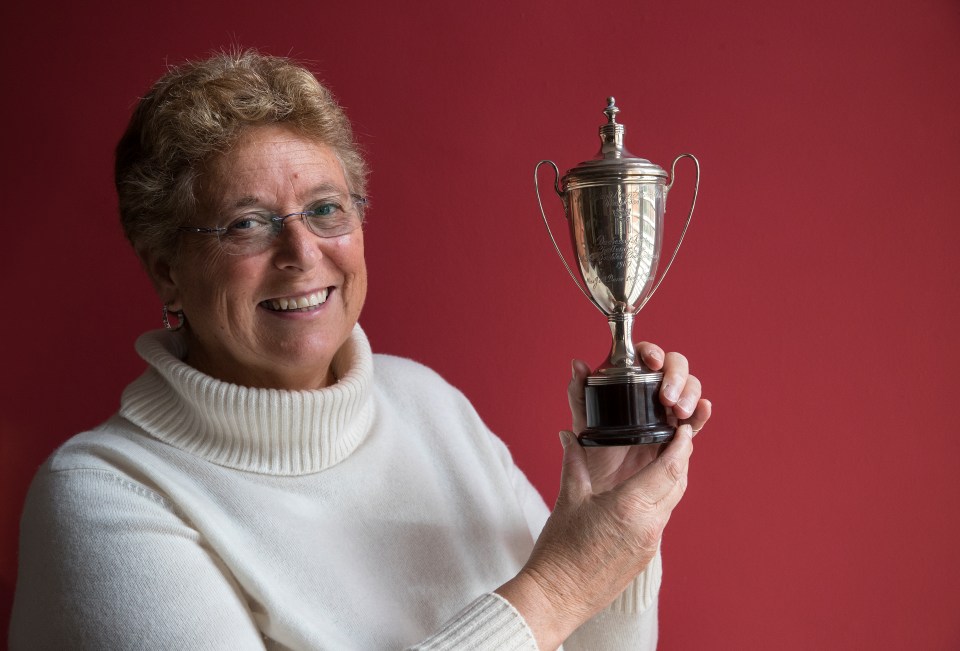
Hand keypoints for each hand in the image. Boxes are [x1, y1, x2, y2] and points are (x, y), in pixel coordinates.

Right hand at [496, 343, 710, 649]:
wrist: (559, 597)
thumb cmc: (558, 551)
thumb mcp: (568, 499)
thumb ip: (574, 461)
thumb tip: (568, 435)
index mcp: (630, 505)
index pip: (669, 468)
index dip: (681, 445)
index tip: (682, 427)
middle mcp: (648, 524)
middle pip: (678, 482)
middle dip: (681, 457)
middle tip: (676, 435)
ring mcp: (650, 542)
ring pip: (673, 500)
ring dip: (674, 477)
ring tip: (665, 456)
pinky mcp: (646, 554)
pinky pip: (662, 517)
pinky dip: (662, 497)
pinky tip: (648, 488)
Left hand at [569, 343, 710, 492]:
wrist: (606, 485)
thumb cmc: (594, 449)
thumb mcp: (584, 420)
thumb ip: (579, 393)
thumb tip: (577, 365)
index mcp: (631, 380)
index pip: (647, 355)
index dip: (652, 352)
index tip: (651, 361)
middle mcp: (653, 390)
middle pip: (675, 367)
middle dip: (676, 376)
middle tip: (666, 397)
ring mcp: (669, 410)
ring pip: (689, 389)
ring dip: (689, 393)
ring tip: (679, 411)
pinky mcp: (681, 433)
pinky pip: (696, 418)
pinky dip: (702, 412)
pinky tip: (703, 408)